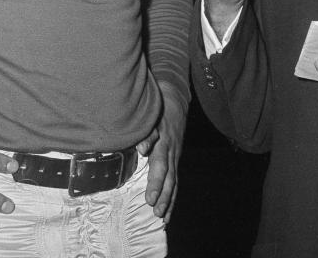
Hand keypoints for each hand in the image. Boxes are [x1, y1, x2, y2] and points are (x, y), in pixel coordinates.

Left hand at [136, 82, 186, 220]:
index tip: (150, 199)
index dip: (155, 183)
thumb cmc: (158, 109)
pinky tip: (168, 212)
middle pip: (168, 178)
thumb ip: (147, 133)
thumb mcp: (151, 116)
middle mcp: (171, 151)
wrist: (174, 100)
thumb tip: (142, 148)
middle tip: (156, 212)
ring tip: (162, 217)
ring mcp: (175, 156)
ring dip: (168, 199)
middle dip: (162, 196)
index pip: (160, 166)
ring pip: (173, 181)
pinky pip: (175, 180)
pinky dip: (172, 196)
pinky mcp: (175, 159)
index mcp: (164, 142)